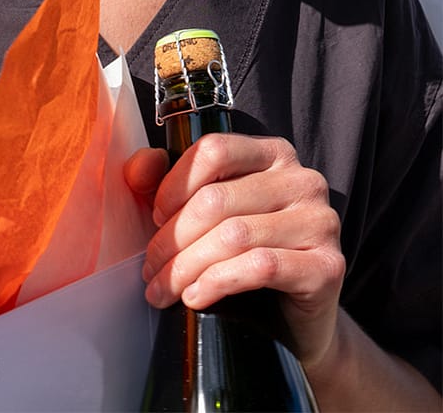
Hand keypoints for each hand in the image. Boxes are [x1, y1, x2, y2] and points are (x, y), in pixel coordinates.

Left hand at [125, 136, 345, 369]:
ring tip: (164, 288)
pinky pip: (261, 266)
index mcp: (272, 155)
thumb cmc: (239, 255)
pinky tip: (196, 297)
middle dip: (172, 239)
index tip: (154, 217)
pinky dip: (217, 283)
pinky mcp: (328, 266)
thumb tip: (141, 165)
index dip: (174, 184)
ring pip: (234, 236)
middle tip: (150, 269)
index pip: (215, 150)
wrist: (291, 319)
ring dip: (187, 267)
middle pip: (217, 199)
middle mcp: (303, 181)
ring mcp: (321, 222)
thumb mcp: (199, 211)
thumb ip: (163, 179)